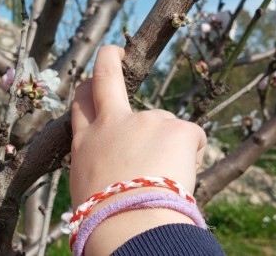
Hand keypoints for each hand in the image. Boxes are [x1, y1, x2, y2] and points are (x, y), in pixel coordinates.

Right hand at [69, 46, 206, 254]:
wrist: (129, 224)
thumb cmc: (106, 218)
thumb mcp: (87, 186)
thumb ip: (99, 163)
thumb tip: (113, 165)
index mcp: (87, 142)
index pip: (82, 104)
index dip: (87, 91)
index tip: (91, 83)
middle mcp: (113, 123)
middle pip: (106, 76)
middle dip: (109, 58)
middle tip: (115, 52)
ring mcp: (146, 121)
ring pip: (166, 127)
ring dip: (170, 149)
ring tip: (163, 182)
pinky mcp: (178, 128)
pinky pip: (193, 139)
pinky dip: (192, 157)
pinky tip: (180, 179)